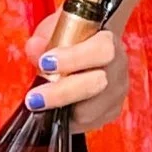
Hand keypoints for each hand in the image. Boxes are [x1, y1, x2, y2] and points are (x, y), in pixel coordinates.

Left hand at [24, 12, 129, 132]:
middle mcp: (118, 68)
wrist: (90, 49)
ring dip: (62, 110)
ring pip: (92, 110)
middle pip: (97, 84)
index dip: (73, 58)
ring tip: (37, 106)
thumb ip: (45, 37)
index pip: (100, 50)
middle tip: (33, 98)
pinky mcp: (111, 111)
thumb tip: (35, 49)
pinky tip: (52, 113)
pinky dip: (68, 121)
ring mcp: (117, 92)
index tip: (45, 62)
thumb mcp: (56, 29)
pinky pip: (89, 123)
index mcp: (108, 41)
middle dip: (61, 92)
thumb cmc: (72, 37)